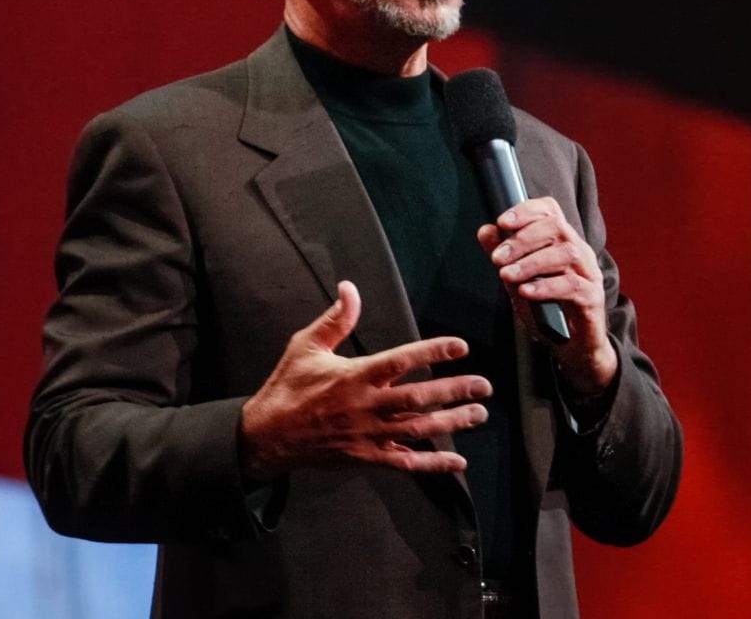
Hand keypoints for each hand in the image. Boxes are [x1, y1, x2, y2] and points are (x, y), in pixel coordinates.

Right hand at [238, 281, 490, 478]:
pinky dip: (433, 464)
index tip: (461, 346)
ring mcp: (368, 435)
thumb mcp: (305, 347)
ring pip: (417, 430)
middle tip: (484, 387)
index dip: (432, 352)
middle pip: (418, 398)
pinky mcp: (366, 458)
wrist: (266, 437)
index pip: (401, 361)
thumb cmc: (288, 387)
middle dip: (454, 392)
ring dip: (451, 423)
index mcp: (354, 376)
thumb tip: (350, 287)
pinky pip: (405, 463)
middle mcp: (365, 406)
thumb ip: (334, 320)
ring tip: (479, 415)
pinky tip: (458, 463)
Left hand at [479, 197, 617, 397]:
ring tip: (506, 275)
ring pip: (566, 254)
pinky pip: (572, 285)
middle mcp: (579, 252)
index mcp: (562, 241)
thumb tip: (485, 230)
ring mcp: (589, 273)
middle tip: (497, 258)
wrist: (572, 347)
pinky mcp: (592, 298)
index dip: (526, 210)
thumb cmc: (547, 309)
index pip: (550, 210)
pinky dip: (546, 286)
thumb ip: (504, 256)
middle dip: (522, 240)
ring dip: (531, 263)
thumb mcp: (518, 281)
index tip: (501, 221)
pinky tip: (526, 292)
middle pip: (556, 228)